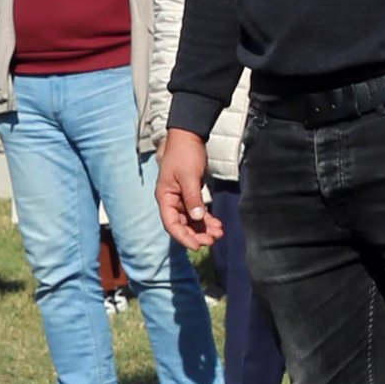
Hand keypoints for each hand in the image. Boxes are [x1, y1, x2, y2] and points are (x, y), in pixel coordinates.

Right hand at [158, 128, 219, 251]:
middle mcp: (171, 201)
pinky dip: (207, 219)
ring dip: (204, 229)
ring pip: (191, 220)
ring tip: (219, 233)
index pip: (171, 224)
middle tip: (212, 240)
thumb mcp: (189, 176)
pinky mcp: (190, 195)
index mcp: (165, 197)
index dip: (183, 237)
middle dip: (196, 235)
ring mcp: (181, 199)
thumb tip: (197, 218)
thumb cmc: (184, 154)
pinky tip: (217, 225)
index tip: (197, 246)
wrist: (189, 136)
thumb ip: (193, 198)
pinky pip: (197, 212)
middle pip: (181, 225)